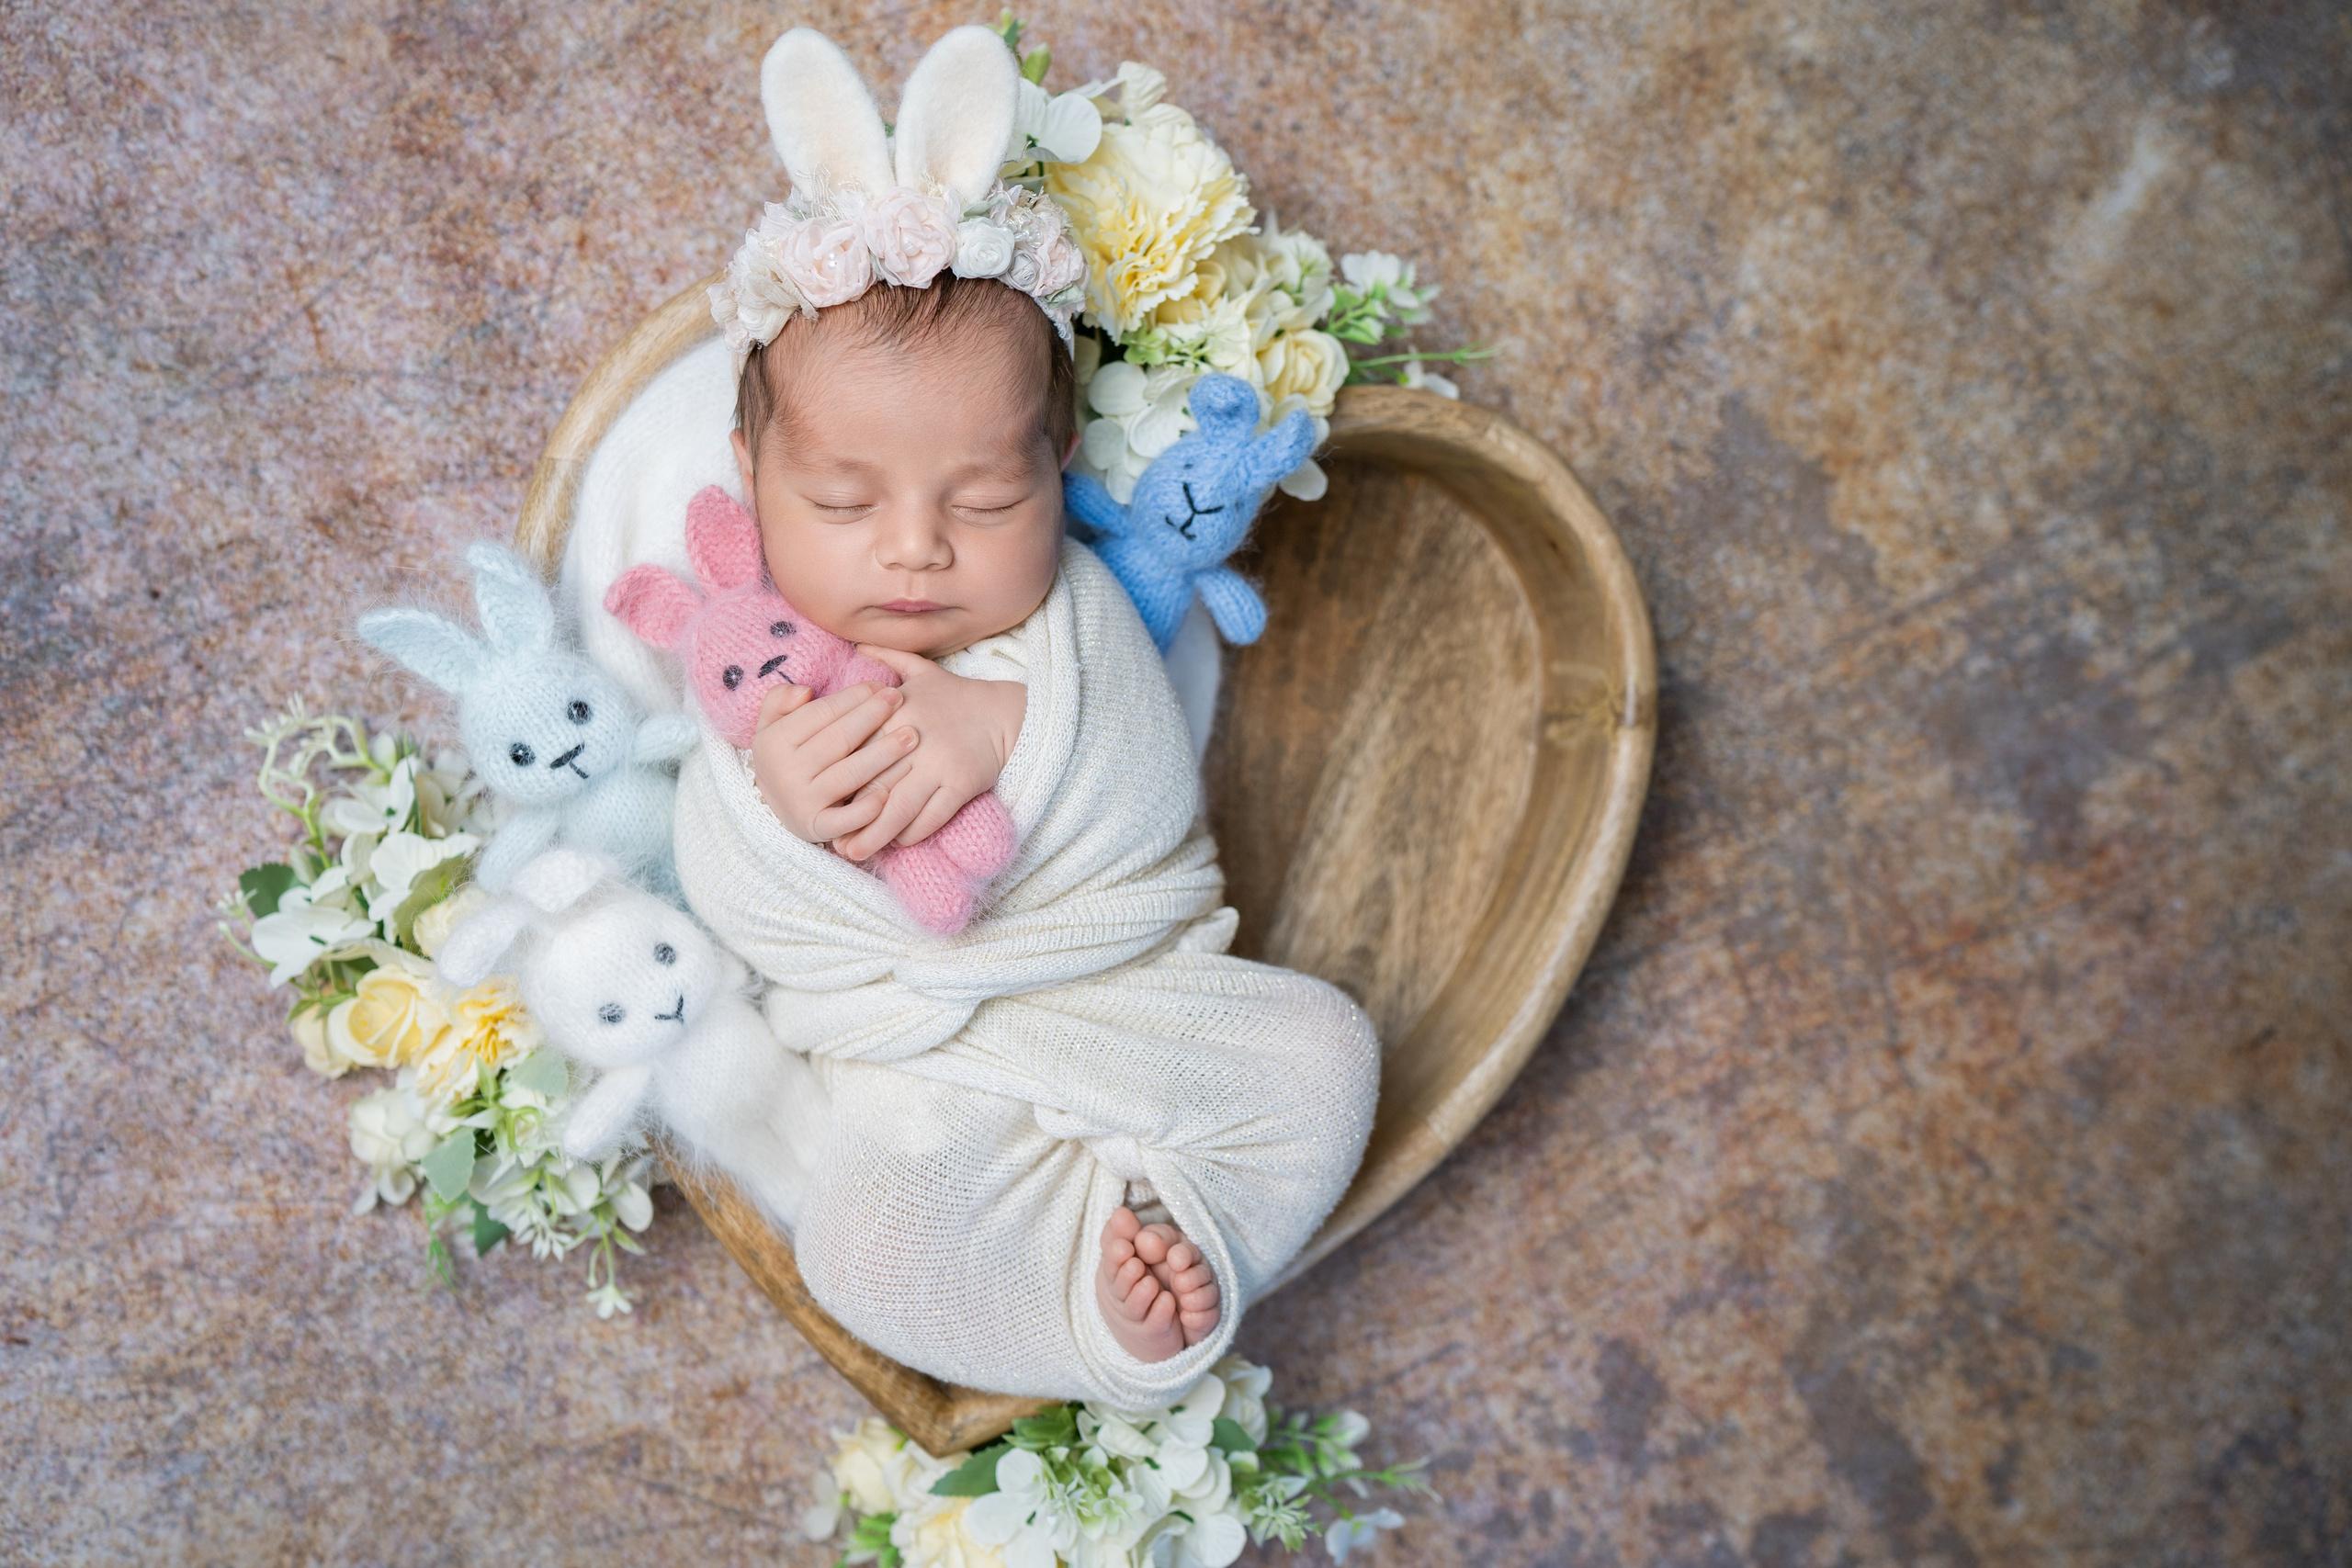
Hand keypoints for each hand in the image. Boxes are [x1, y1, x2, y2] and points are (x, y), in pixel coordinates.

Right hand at [748, 681, 918, 843]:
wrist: (778, 806)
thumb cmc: (786, 756)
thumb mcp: (770, 724)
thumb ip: (779, 701)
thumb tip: (804, 692)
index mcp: (773, 741)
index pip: (821, 713)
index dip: (854, 697)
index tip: (881, 686)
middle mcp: (785, 772)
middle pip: (840, 740)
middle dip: (873, 717)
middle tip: (901, 699)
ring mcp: (802, 801)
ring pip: (850, 775)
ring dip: (883, 755)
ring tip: (910, 736)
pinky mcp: (816, 827)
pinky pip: (844, 820)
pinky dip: (866, 810)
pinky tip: (889, 795)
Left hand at [830, 645, 1024, 860]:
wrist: (1005, 712)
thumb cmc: (956, 696)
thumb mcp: (921, 671)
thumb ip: (886, 659)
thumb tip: (856, 643)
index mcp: (897, 712)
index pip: (856, 750)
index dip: (836, 778)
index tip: (817, 798)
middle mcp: (914, 738)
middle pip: (872, 783)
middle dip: (848, 814)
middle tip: (828, 837)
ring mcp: (939, 762)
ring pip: (899, 807)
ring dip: (874, 834)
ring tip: (854, 852)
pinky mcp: (962, 783)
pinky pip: (932, 816)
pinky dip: (911, 833)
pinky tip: (897, 842)